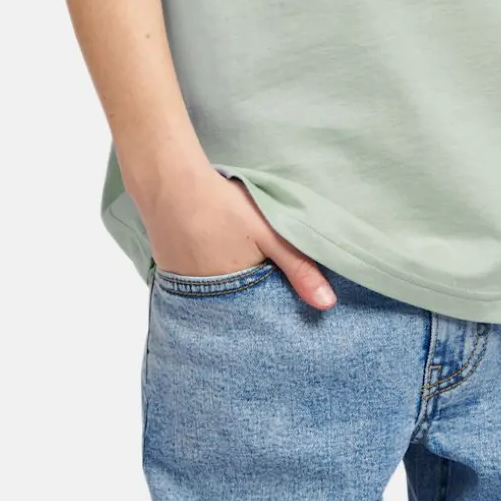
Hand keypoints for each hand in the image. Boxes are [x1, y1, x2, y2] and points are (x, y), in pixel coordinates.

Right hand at [140, 166, 337, 310]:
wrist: (172, 185)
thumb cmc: (224, 208)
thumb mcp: (270, 234)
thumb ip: (299, 267)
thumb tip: (328, 305)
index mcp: (234, 297)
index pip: (260, 315)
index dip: (274, 306)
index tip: (285, 301)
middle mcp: (206, 302)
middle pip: (238, 308)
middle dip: (252, 301)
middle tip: (263, 280)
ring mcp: (185, 290)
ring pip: (217, 297)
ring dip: (230, 288)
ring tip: (239, 266)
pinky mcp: (172, 274)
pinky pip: (196, 286)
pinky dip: (209, 277)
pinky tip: (215, 256)